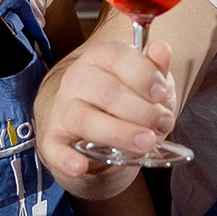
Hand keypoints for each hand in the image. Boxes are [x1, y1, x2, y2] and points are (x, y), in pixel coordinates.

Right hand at [37, 36, 174, 196]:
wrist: (102, 133)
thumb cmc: (129, 101)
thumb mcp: (149, 83)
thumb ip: (156, 68)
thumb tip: (161, 49)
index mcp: (101, 57)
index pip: (118, 57)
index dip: (144, 75)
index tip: (162, 93)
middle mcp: (77, 78)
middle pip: (106, 91)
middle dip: (140, 110)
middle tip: (163, 123)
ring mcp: (63, 109)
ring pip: (85, 119)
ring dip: (119, 133)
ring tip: (146, 143)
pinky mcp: (54, 139)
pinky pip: (55, 148)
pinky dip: (66, 159)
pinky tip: (80, 166)